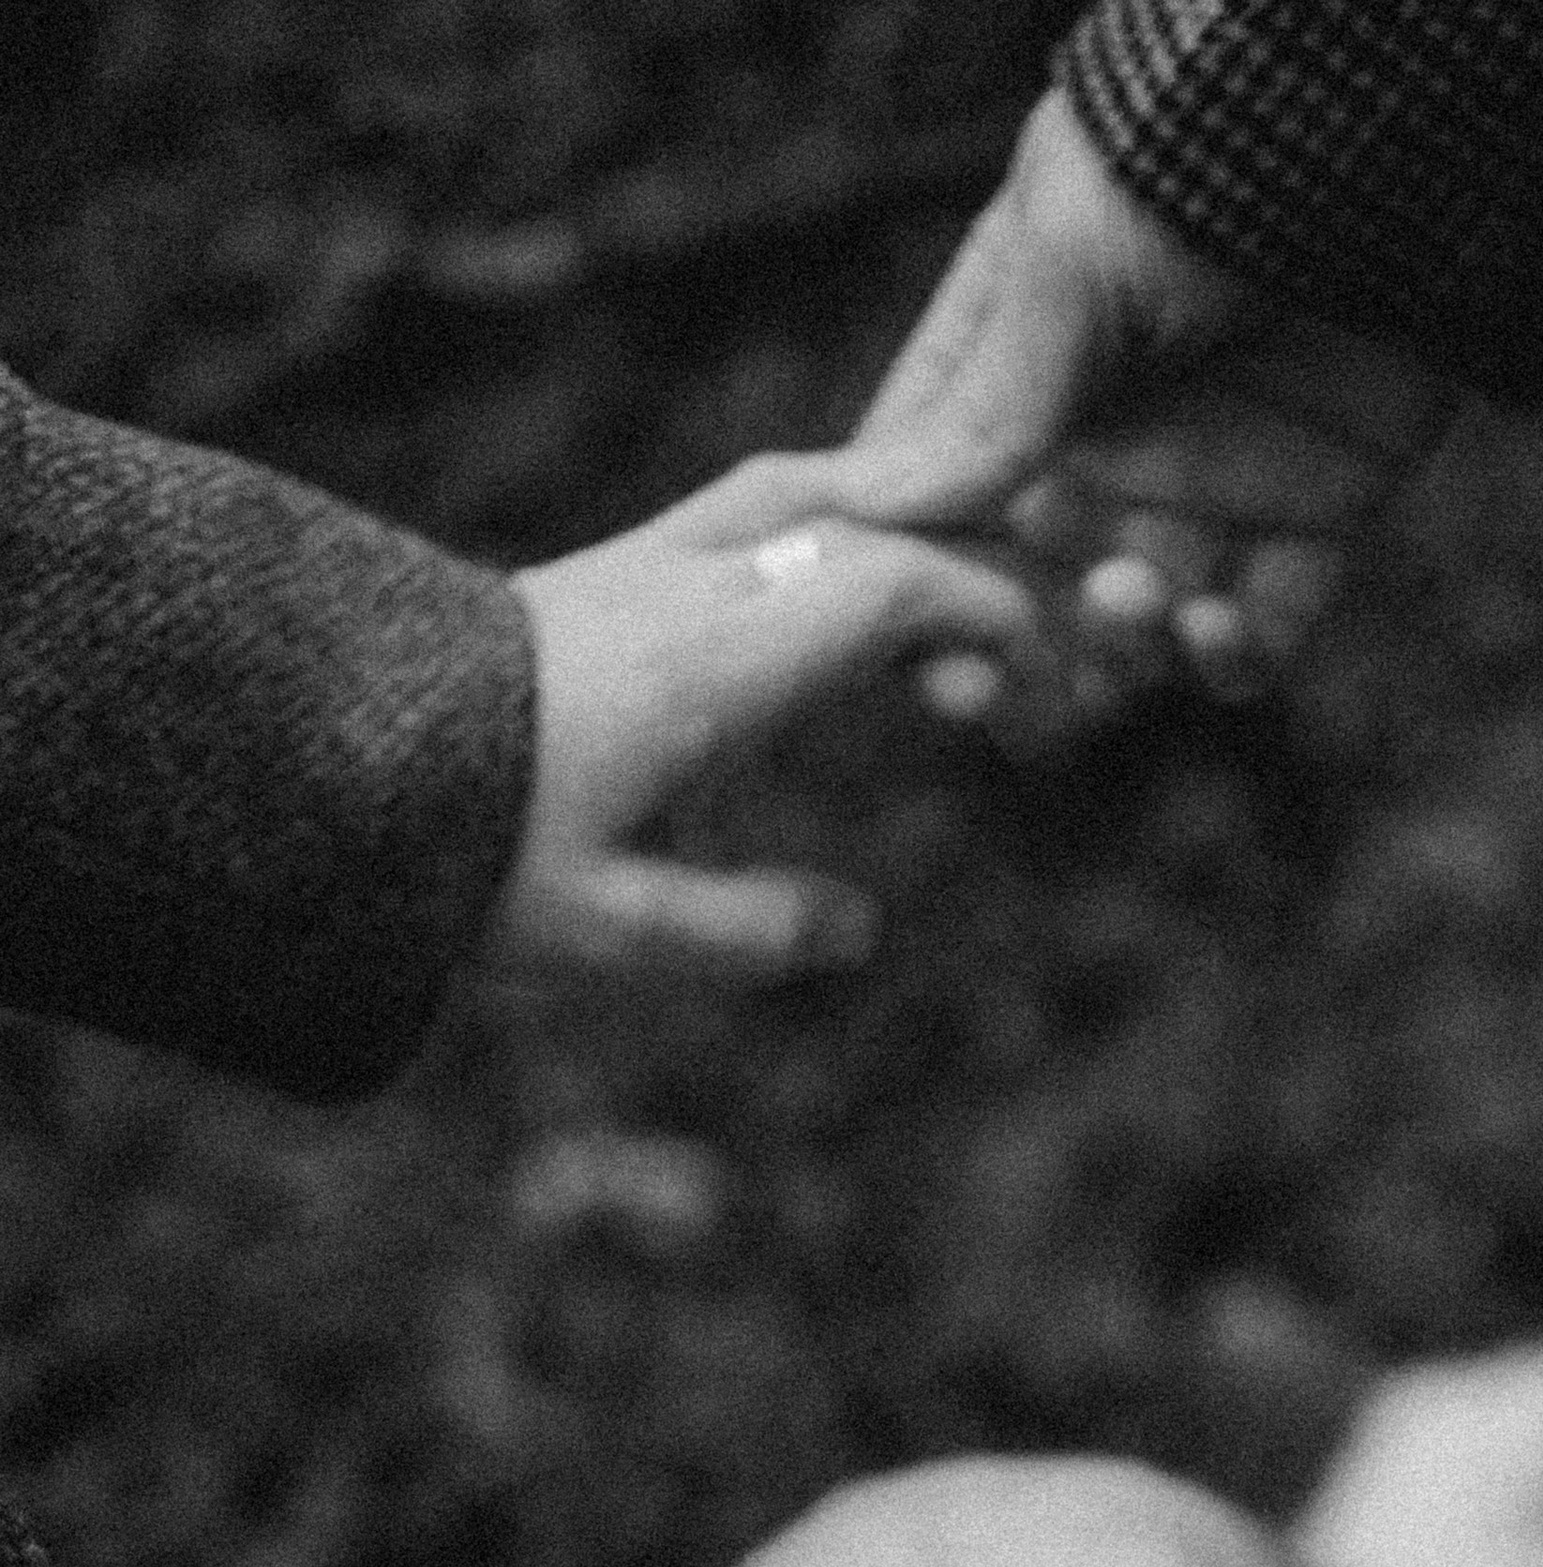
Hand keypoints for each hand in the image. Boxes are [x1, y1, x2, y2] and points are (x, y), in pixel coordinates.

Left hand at [490, 455, 1035, 975]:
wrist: (341, 760)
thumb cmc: (472, 855)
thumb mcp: (610, 932)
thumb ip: (745, 932)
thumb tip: (861, 927)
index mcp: (702, 671)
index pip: (876, 591)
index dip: (977, 611)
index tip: (1035, 657)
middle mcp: (684, 591)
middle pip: (862, 523)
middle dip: (967, 557)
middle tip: (1034, 616)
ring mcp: (647, 563)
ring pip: (806, 491)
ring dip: (904, 514)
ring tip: (975, 558)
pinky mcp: (621, 566)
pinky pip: (757, 506)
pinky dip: (839, 515)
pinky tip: (868, 552)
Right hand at [833, 88, 1455, 733]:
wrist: (1402, 144)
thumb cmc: (1203, 168)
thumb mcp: (1069, 268)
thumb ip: (984, 404)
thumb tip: (866, 514)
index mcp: (1020, 351)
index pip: (935, 483)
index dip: (912, 573)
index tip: (910, 637)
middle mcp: (1108, 429)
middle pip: (1030, 586)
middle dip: (1016, 645)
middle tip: (1007, 683)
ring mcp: (1213, 480)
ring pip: (1137, 627)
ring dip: (1123, 646)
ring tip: (1135, 601)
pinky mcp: (1317, 518)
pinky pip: (1260, 635)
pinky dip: (1231, 661)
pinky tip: (1214, 629)